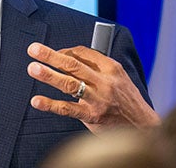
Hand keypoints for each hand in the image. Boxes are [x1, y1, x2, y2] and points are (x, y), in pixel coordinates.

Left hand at [26, 42, 160, 132]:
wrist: (142, 126)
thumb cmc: (126, 100)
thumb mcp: (118, 78)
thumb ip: (97, 68)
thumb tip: (67, 59)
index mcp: (112, 68)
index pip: (83, 53)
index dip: (64, 51)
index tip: (53, 53)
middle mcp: (105, 82)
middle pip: (73, 65)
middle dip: (51, 55)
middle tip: (33, 49)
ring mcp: (98, 99)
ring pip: (69, 84)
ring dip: (49, 75)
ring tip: (33, 68)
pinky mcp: (92, 116)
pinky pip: (67, 108)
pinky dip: (50, 104)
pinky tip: (37, 100)